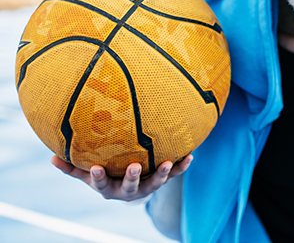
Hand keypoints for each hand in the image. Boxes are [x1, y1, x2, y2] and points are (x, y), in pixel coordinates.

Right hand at [51, 155, 192, 201]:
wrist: (129, 185)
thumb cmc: (106, 173)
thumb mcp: (87, 172)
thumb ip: (72, 167)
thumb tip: (51, 158)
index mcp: (108, 187)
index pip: (101, 183)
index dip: (98, 177)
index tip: (96, 167)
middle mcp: (128, 190)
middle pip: (130, 187)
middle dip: (132, 177)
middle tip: (134, 166)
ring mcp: (146, 186)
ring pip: (154, 184)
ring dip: (162, 174)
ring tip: (168, 163)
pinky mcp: (161, 180)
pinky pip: (173, 175)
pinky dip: (182, 167)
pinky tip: (190, 156)